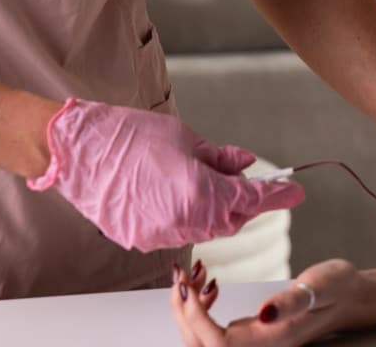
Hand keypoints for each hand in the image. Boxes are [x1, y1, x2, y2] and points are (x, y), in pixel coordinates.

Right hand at [27, 99, 303, 250]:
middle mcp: (185, 221)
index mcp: (200, 193)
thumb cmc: (131, 137)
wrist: (79, 151)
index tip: (296, 192)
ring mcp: (162, 234)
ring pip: (206, 228)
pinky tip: (179, 193)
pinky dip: (189, 216)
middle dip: (245, 202)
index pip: (251, 199)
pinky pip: (179, 231)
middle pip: (232, 219)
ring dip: (217, 209)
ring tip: (207, 180)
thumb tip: (244, 163)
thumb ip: (221, 158)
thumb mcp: (187, 140)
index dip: (277, 195)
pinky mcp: (143, 239)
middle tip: (250, 181)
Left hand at [171, 259, 359, 345]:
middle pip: (202, 345)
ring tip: (194, 275)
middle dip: (183, 311)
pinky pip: (214, 332)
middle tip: (181, 274)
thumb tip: (265, 313)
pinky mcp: (249, 335)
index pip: (217, 342)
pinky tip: (211, 287)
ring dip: (189, 310)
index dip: (195, 317)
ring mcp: (253, 343)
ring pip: (204, 340)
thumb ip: (292, 301)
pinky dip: (202, 309)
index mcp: (272, 339)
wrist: (351, 298)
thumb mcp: (320, 286)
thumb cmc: (338, 289)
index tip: (189, 283)